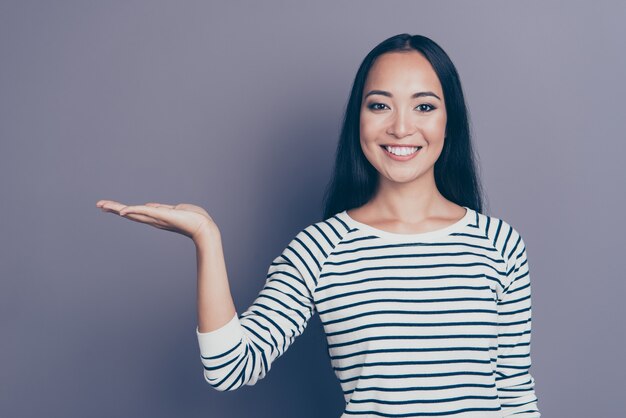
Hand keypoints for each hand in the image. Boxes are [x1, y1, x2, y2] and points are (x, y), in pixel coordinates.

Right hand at [96, 199, 216, 241]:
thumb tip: (151, 206)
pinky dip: (133, 211)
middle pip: (130, 213)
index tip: (109, 207)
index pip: (135, 213)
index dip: (122, 210)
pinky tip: (121, 211)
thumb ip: (161, 208)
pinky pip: (145, 212)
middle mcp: (153, 220)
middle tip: (98, 205)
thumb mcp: (174, 210)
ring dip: (117, 208)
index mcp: (156, 218)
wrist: (204, 228)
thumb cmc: (193, 219)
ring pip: (133, 212)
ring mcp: (157, 218)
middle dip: (114, 208)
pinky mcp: (162, 215)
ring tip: (103, 205)